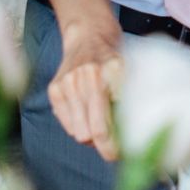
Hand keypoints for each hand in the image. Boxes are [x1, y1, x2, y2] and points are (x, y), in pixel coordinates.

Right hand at [48, 17, 124, 160]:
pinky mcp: (54, 89)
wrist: (88, 35)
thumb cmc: (114, 60)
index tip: (128, 154)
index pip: (118, 119)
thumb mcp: (130, 74)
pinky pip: (67, 126)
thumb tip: (135, 140)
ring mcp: (68, 82)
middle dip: (107, 148)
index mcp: (113, 71)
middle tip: (115, 152)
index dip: (122, 143)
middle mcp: (88, 76)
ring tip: (101, 130)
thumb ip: (131, 102)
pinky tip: (86, 116)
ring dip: (92, 139)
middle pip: (95, 132)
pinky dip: (78, 127)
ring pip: (80, 133)